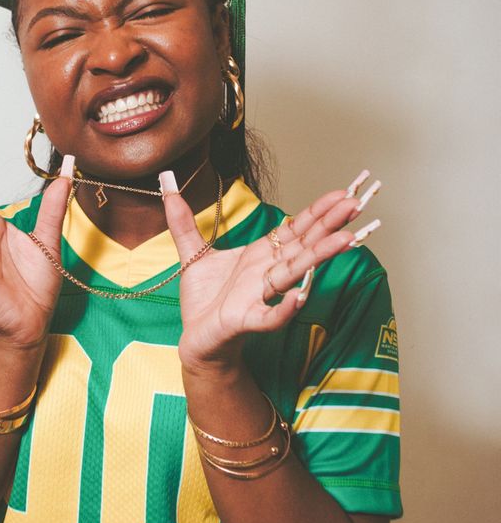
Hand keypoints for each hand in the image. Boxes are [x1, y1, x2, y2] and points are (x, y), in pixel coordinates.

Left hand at [160, 170, 380, 369]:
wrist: (195, 339)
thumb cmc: (203, 300)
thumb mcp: (191, 254)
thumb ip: (182, 220)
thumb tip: (167, 183)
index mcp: (261, 255)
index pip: (295, 229)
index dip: (318, 211)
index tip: (343, 192)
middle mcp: (267, 273)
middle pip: (303, 245)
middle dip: (329, 225)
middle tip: (356, 205)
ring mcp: (260, 296)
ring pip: (295, 273)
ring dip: (319, 257)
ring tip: (346, 241)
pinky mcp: (246, 320)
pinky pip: (270, 315)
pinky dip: (285, 307)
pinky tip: (299, 297)